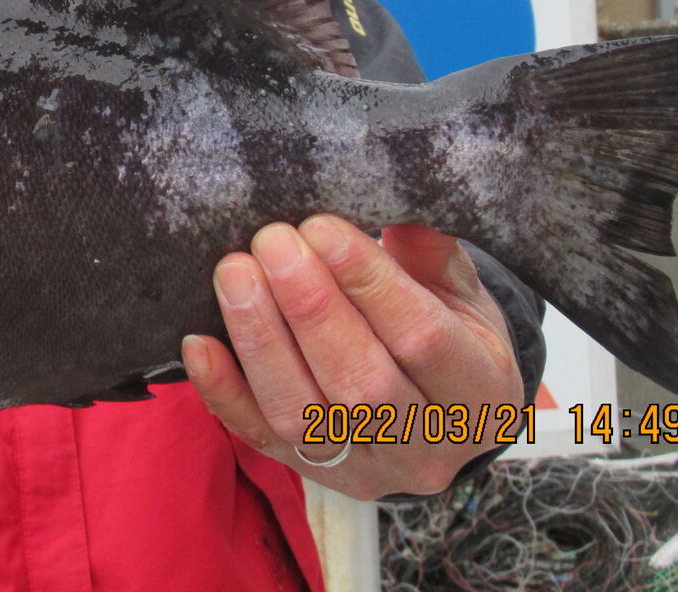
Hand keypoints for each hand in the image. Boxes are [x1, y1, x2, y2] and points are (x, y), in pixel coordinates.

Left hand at [182, 215, 523, 499]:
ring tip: (234, 273)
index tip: (320, 226)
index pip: (422, 338)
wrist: (448, 417)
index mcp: (478, 392)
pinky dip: (223, 391)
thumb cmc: (453, 334)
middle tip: (270, 241)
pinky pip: (259, 439)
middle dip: (307, 305)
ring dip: (261, 339)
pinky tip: (199, 341)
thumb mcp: (462, 292)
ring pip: (304, 415)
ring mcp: (366, 468)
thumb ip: (430, 254)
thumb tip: (393, 204)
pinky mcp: (313, 472)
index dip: (368, 281)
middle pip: (360, 383)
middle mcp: (426, 445)